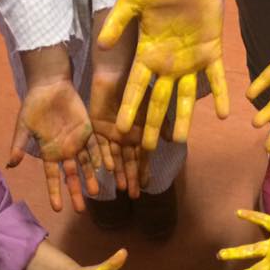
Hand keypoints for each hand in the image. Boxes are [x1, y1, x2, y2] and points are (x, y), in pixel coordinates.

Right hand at [8, 80, 101, 212]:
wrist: (49, 86)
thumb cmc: (33, 106)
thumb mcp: (24, 126)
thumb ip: (19, 145)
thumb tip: (10, 165)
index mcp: (49, 153)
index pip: (53, 177)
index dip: (55, 193)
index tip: (57, 209)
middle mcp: (65, 151)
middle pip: (72, 176)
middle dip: (76, 192)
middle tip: (81, 210)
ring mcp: (78, 142)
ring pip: (87, 165)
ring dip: (90, 178)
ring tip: (96, 192)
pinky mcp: (88, 131)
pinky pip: (96, 147)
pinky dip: (101, 157)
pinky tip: (106, 169)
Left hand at [89, 74, 149, 198]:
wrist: (117, 73)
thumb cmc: (138, 87)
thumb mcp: (153, 105)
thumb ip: (161, 123)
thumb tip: (173, 140)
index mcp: (138, 134)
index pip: (142, 157)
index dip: (143, 171)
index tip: (146, 186)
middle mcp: (125, 138)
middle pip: (128, 162)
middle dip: (130, 178)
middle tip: (133, 196)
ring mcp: (110, 134)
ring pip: (114, 158)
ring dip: (117, 172)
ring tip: (120, 188)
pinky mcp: (97, 128)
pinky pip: (99, 146)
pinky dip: (103, 156)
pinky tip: (107, 169)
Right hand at [98, 0, 229, 149]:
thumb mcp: (131, 0)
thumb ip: (117, 21)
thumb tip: (102, 44)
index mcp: (147, 54)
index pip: (135, 87)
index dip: (128, 109)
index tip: (120, 129)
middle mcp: (168, 64)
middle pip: (159, 100)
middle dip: (152, 124)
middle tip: (147, 148)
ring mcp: (190, 61)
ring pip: (186, 97)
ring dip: (184, 119)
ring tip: (180, 140)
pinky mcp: (211, 53)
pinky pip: (216, 79)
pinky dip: (220, 95)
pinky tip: (222, 114)